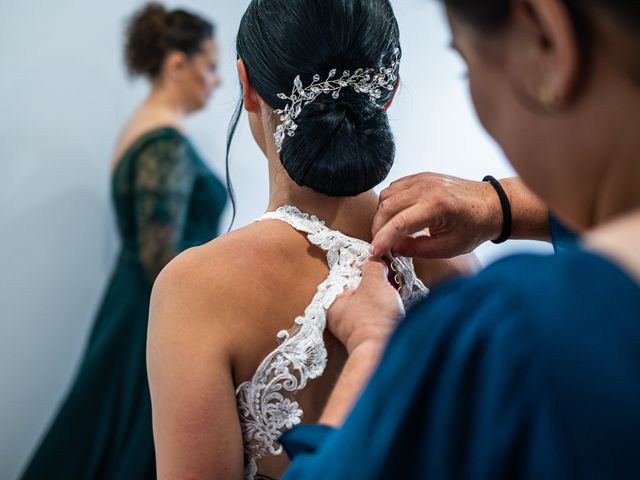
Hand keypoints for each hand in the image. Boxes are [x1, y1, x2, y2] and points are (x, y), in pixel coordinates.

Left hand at [328, 260, 404, 353]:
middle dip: (377, 283)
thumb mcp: (375, 283)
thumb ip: (373, 267)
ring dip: (383, 297)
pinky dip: (385, 310)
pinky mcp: (368, 336)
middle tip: (389, 280)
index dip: (367, 268)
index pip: (348, 276)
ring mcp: (353, 328)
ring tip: (393, 294)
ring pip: (369, 303)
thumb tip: (374, 261)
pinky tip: (394, 308)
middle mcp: (339, 316)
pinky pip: (376, 316)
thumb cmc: (375, 319)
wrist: (384, 352)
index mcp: (333, 301)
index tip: (380, 266)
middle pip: (360, 290)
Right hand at [370, 173, 502, 258]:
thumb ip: (418, 249)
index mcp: (437, 206)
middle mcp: (427, 188)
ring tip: (388, 232)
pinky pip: (395, 188)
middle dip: (378, 229)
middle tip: (380, 245)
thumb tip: (394, 249)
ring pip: (387, 195)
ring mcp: (423, 179)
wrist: (492, 205)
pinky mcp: (421, 176)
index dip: (382, 240)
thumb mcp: (448, 247)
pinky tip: (396, 217)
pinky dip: (389, 203)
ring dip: (382, 215)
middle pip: (386, 207)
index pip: (399, 223)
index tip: (374, 253)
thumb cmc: (475, 226)